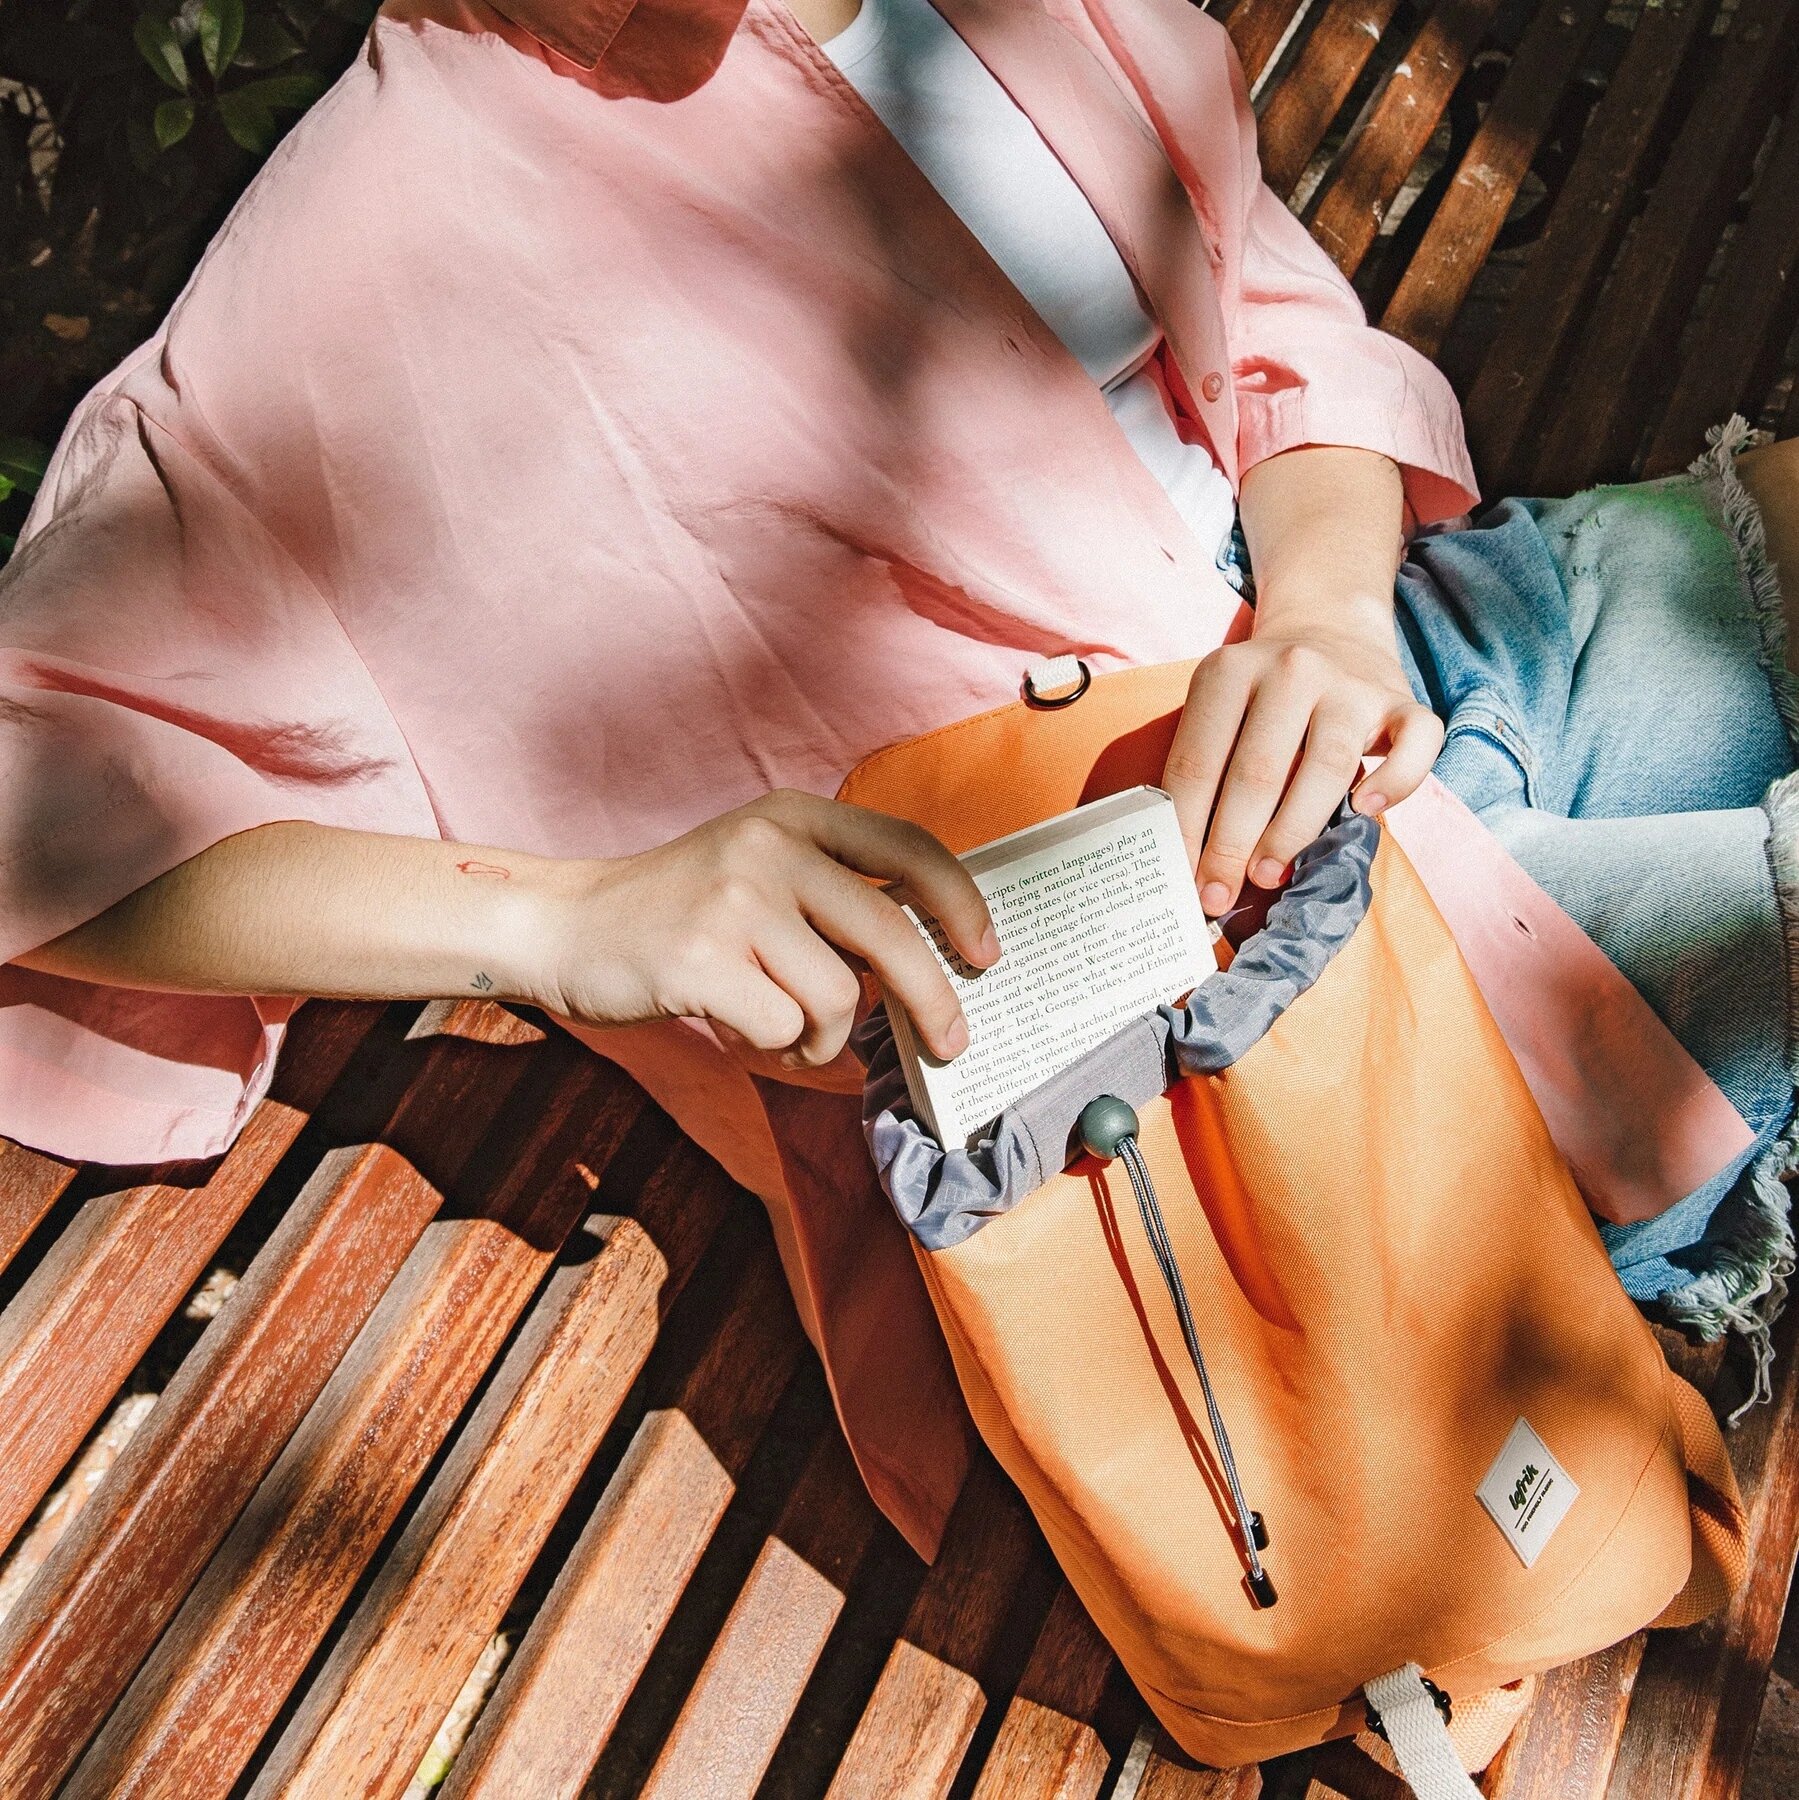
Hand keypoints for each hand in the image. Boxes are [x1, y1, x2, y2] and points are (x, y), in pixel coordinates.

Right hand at [531, 790, 997, 1069]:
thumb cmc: (682, 913)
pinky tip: (742, 1028)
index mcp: (794, 815)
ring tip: (790, 1033)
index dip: (960, 901)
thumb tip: (926, 967)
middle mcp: (768, 844)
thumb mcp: (759, 869)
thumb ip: (833, 897)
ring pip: (837, 995)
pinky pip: (782, 1027)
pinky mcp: (700, 959)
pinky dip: (777, 1047)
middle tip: (949, 1044)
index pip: (908, 846)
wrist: (567, 926)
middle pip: (891, 930)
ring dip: (825, 1036)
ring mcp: (732, 899)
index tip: (987, 951)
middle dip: (932, 998)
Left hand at [1162, 619, 1441, 914]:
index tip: (1181, 879)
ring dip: (1293, 831)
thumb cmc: (1262, 696)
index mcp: (1229, 671)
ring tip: (1268, 876)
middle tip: (1218, 895)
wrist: (1331, 630)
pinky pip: (1413, 745)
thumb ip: (1205, 765)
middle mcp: (1291, 670)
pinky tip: (1364, 811)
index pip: (1198, 762)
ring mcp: (1351, 685)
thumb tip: (1188, 859)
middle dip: (1231, 844)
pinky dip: (1393, 782)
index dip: (1185, 827)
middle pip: (1257, 771)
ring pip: (1326, 766)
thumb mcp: (1220, 707)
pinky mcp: (1403, 702)